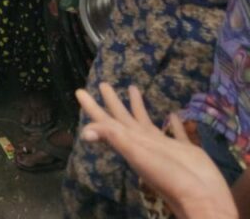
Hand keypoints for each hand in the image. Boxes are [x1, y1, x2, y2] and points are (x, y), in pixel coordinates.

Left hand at [76, 84, 237, 218]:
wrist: (203, 199)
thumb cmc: (169, 177)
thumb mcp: (138, 155)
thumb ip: (115, 139)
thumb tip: (85, 132)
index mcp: (131, 144)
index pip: (106, 122)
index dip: (92, 108)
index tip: (80, 91)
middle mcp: (144, 143)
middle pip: (123, 119)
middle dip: (112, 102)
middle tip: (103, 84)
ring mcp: (164, 147)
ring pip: (147, 122)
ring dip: (138, 107)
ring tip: (133, 88)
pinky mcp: (185, 150)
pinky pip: (177, 132)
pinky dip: (174, 123)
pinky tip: (173, 114)